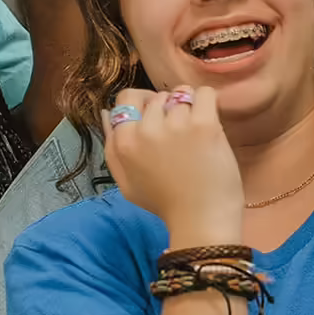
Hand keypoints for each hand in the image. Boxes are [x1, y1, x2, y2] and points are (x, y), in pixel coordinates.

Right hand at [101, 86, 245, 241]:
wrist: (200, 220)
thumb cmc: (163, 204)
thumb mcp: (125, 181)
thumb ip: (111, 147)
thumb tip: (104, 112)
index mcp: (124, 142)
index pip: (127, 99)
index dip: (144, 106)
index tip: (157, 122)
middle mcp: (146, 129)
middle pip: (156, 97)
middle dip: (168, 109)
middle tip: (179, 134)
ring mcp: (176, 125)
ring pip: (181, 94)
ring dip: (189, 108)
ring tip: (195, 133)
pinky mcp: (204, 125)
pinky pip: (204, 93)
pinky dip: (207, 102)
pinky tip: (208, 120)